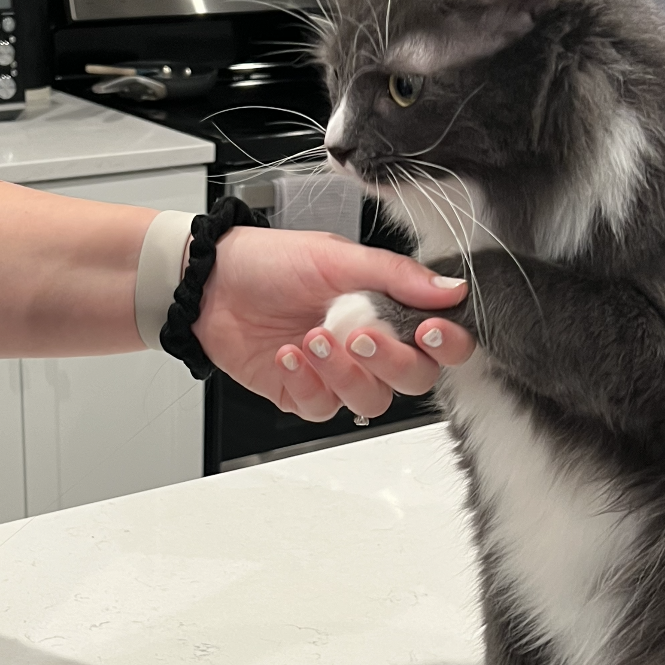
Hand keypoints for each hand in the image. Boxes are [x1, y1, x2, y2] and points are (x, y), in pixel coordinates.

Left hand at [193, 227, 474, 419]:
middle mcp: (370, 347)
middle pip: (414, 379)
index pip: (440, 342)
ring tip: (312, 339)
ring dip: (344, 374)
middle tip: (360, 334)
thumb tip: (452, 289)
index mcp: (390, 309)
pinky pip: (322, 407)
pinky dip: (305, 382)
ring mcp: (338, 374)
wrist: (212, 281)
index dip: (446, 344)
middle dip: (391, 361)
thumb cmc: (272, 262)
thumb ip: (397, 276)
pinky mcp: (304, 394)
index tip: (428, 330)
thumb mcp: (338, 257)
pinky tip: (286, 355)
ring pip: (371, 400)